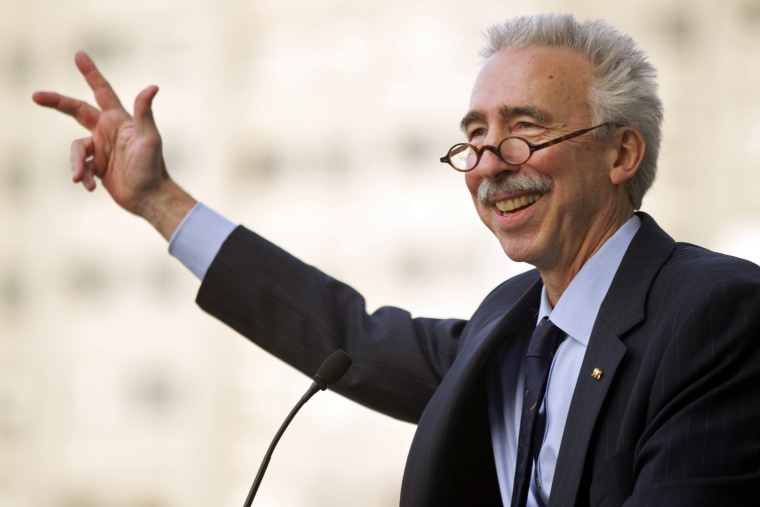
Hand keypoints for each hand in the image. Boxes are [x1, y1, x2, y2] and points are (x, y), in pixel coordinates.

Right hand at [32, 51, 195, 238]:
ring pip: (76, 148)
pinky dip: (83, 176)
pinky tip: (91, 187)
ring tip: (82, 179)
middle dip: (56, 102)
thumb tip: (152, 86)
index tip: (79, 55)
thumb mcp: (149, 138)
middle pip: (76, 110)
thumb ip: (145, 113)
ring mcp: (102, 148)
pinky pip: (80, 167)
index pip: (102, 91)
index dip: (90, 73)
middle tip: (35, 96)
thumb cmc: (152, 167)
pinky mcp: (97, 166)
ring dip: (77, 163)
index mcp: (119, 120)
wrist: (150, 198)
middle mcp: (108, 130)